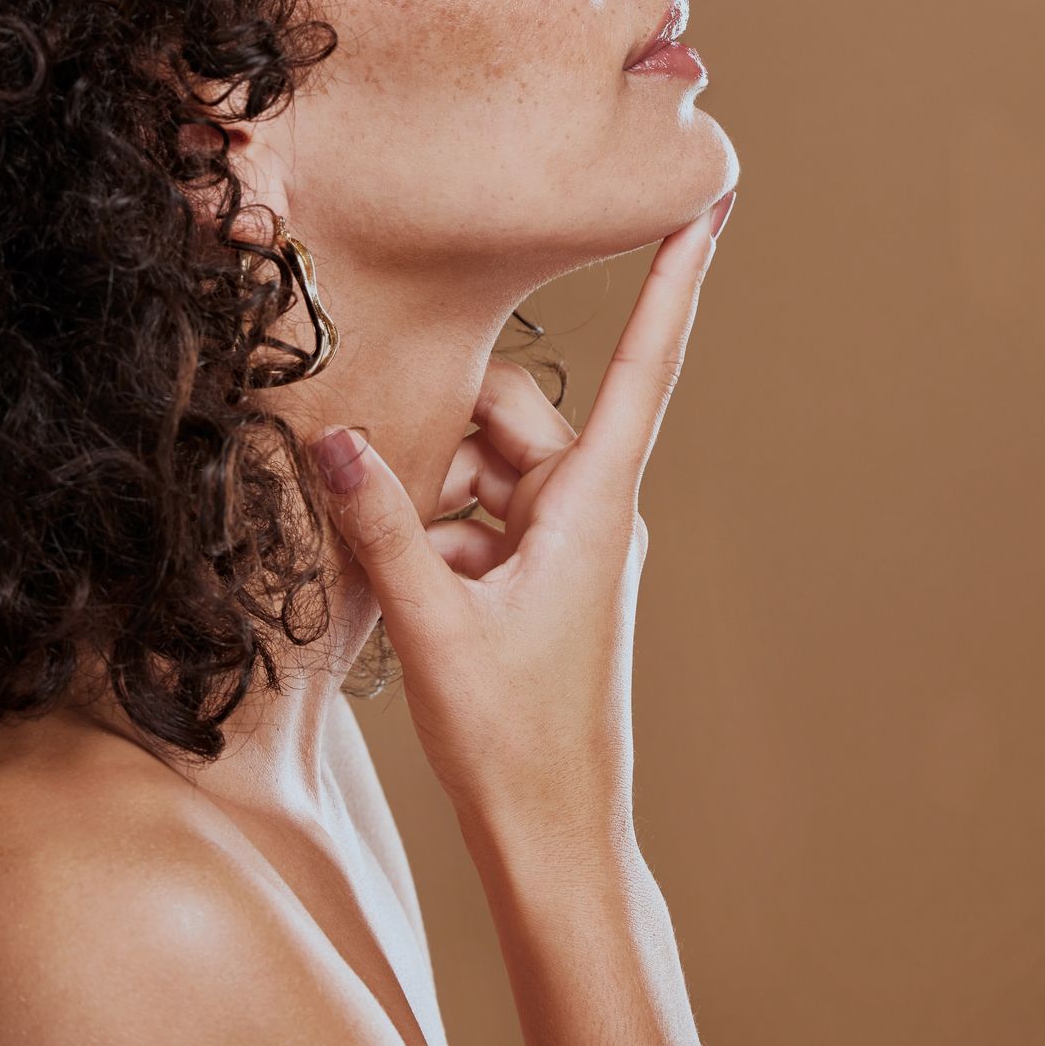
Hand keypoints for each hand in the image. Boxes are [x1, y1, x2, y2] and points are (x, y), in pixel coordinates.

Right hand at [311, 193, 733, 863]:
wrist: (553, 841)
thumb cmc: (515, 742)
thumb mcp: (433, 625)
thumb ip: (379, 523)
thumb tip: (334, 436)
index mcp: (594, 508)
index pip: (643, 370)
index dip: (674, 282)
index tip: (710, 204)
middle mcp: (589, 511)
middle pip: (512, 416)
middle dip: (436, 433)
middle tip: (361, 466)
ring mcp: (564, 543)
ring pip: (483, 467)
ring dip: (423, 495)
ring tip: (378, 555)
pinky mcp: (537, 574)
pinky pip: (476, 514)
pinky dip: (429, 532)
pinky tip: (390, 580)